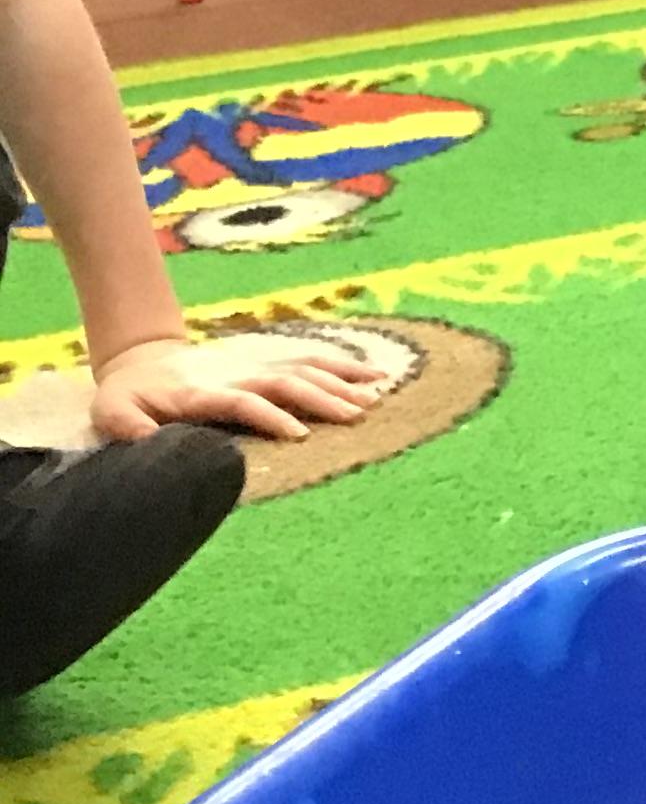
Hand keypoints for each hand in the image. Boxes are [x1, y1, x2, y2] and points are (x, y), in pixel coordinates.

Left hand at [89, 333, 386, 442]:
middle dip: (321, 398)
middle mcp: (238, 375)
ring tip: (374, 398)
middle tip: (355, 417)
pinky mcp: (269, 363)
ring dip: (340, 382)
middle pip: (287, 381)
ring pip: (305, 368)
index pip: (246, 401)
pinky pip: (312, 361)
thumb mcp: (112, 412)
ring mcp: (257, 365)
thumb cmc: (129, 396)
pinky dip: (344, 366)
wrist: (142, 360)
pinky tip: (375, 376)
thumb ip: (128, 426)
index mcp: (205, 392)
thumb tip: (148, 443)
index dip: (273, 416)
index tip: (301, 435)